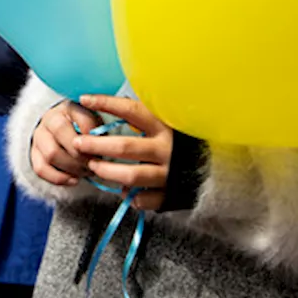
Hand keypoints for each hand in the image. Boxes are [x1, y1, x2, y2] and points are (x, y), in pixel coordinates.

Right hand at [30, 100, 101, 187]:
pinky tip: (75, 180)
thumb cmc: (85, 129)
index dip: (94, 133)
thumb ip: (100, 130)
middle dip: (82, 153)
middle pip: (61, 132)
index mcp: (69, 106)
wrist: (61, 132)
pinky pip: (41, 169)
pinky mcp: (33, 154)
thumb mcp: (96, 122)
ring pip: (51, 154)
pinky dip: (60, 178)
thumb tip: (104, 145)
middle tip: (95, 163)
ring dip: (72, 167)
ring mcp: (39, 136)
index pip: (82, 116)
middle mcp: (50, 118)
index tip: (105, 145)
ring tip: (87, 171)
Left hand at [70, 95, 172, 210]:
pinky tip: (122, 190)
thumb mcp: (168, 121)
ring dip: (108, 171)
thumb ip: (143, 116)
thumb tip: (110, 105)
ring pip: (131, 175)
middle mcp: (167, 148)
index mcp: (165, 125)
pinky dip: (130, 196)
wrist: (218, 167)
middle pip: (125, 147)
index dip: (106, 103)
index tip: (85, 99)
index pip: (131, 110)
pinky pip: (145, 199)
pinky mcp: (171, 193)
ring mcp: (169, 173)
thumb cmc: (183, 140)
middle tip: (79, 144)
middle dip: (97, 145)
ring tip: (93, 166)